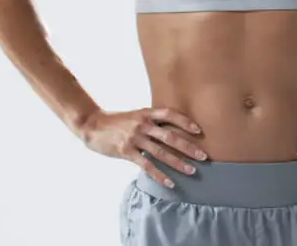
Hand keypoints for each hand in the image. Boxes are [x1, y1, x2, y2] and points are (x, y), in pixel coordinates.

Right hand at [79, 108, 207, 187]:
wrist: (92, 125)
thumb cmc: (116, 122)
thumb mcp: (135, 116)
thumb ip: (150, 122)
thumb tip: (169, 132)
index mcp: (146, 113)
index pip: (170, 115)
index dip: (185, 122)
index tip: (199, 130)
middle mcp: (142, 124)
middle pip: (170, 136)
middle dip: (189, 147)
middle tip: (204, 156)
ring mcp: (135, 137)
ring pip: (161, 152)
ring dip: (178, 163)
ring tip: (192, 171)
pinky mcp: (126, 150)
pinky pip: (147, 165)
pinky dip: (160, 175)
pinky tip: (170, 183)